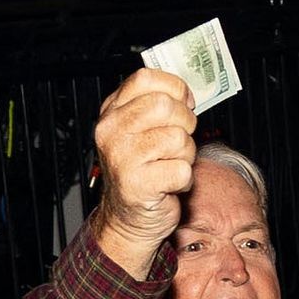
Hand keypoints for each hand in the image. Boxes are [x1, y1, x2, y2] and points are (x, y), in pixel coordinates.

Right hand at [90, 68, 197, 276]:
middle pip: (166, 106)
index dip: (175, 88)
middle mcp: (112, 132)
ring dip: (186, 155)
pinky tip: (170, 184)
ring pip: (178, 138)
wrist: (128, 219)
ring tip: (171, 166)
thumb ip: (156, 106)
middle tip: (179, 142)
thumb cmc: (141, 171)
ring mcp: (122, 158)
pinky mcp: (138, 185)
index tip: (184, 102)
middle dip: (185, 123)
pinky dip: (184, 179)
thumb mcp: (139, 131)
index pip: (145, 79)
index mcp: (111, 113)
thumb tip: (187, 92)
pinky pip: (182, 170)